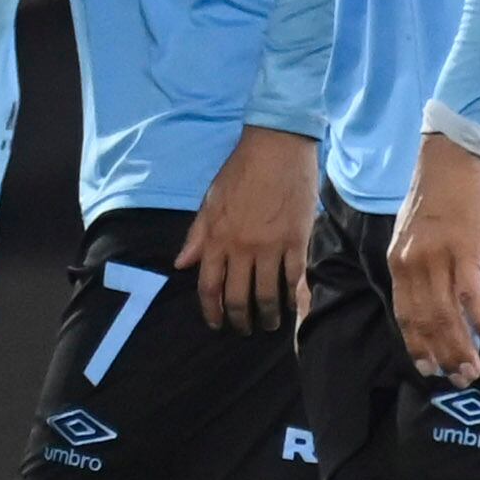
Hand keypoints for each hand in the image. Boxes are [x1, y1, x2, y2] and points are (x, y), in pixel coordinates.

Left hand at [177, 126, 320, 332]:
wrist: (276, 150)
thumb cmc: (239, 172)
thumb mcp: (209, 202)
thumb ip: (197, 236)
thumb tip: (182, 264)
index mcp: (216, 239)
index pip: (208, 286)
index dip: (211, 311)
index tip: (216, 324)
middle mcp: (241, 248)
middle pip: (238, 296)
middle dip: (239, 319)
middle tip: (244, 329)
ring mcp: (270, 247)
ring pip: (268, 294)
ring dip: (268, 315)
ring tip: (269, 324)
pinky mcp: (297, 241)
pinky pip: (294, 278)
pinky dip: (292, 297)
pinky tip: (291, 306)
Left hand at [387, 136, 479, 384]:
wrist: (449, 160)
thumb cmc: (438, 198)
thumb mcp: (417, 236)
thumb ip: (420, 267)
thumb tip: (433, 297)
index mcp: (399, 263)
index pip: (404, 314)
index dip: (416, 344)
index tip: (428, 368)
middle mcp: (412, 265)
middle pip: (425, 320)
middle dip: (442, 354)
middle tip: (459, 380)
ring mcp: (436, 257)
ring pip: (446, 313)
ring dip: (461, 345)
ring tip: (474, 370)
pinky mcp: (463, 248)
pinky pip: (470, 292)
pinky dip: (479, 318)